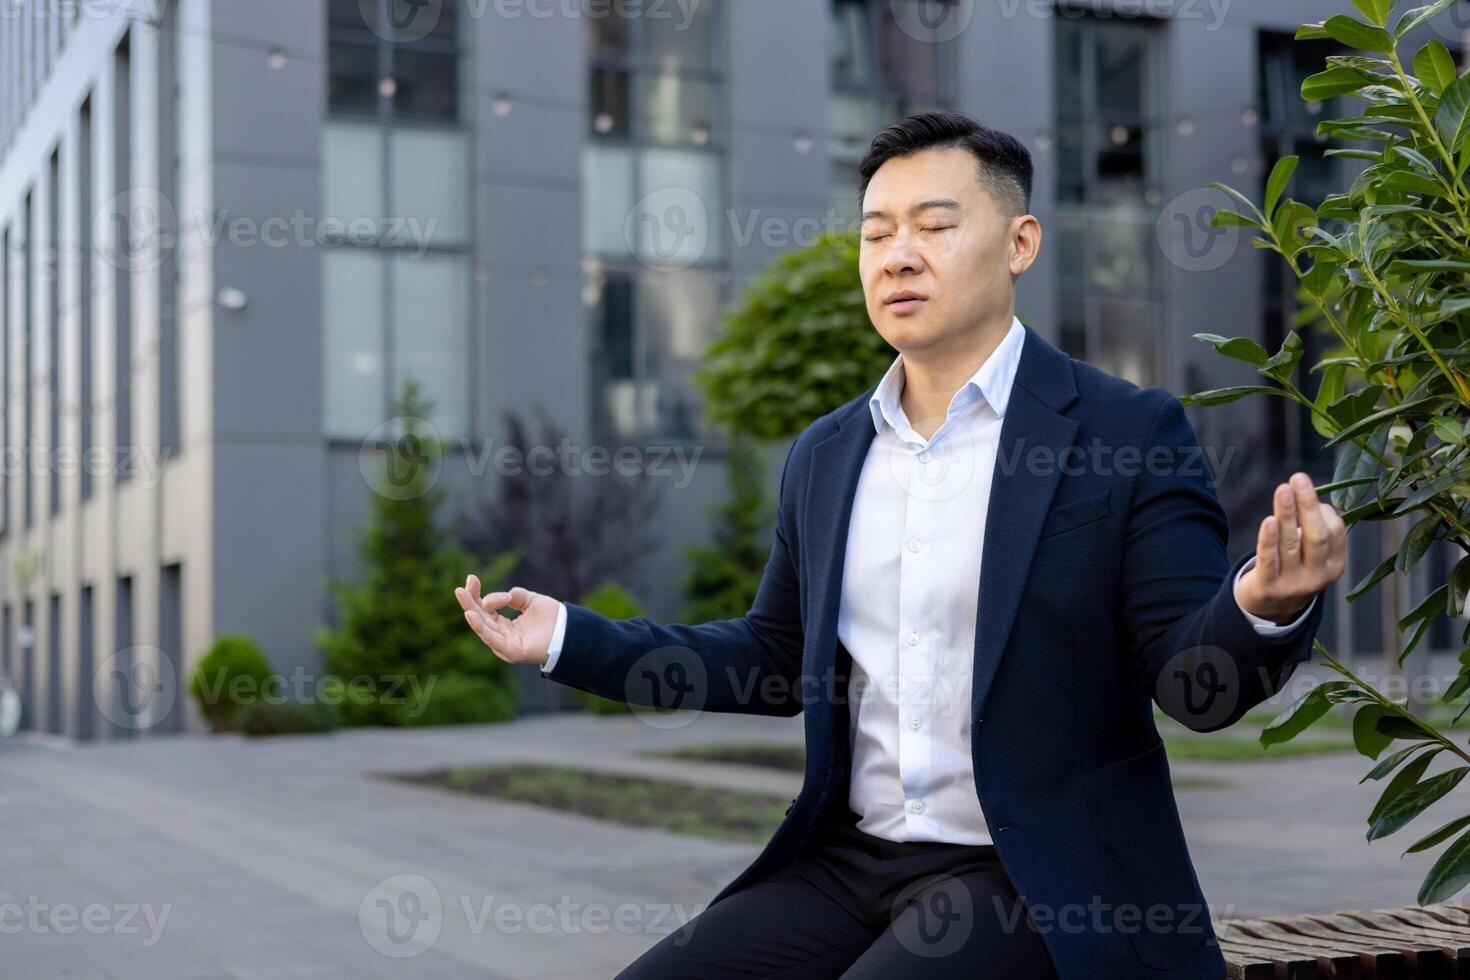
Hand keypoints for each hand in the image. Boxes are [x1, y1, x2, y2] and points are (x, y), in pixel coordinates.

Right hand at [453, 575, 560, 665]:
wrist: (570, 631)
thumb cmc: (553, 619)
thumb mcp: (531, 600)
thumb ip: (516, 596)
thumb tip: (504, 596)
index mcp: (504, 625)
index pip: (485, 608)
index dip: (476, 594)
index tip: (471, 577)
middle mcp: (501, 635)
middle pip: (479, 617)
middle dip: (469, 601)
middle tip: (459, 588)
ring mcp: (504, 644)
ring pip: (482, 626)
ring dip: (471, 611)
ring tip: (462, 596)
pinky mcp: (509, 650)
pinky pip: (491, 638)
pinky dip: (480, 627)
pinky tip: (472, 615)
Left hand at [1237, 472, 1346, 624]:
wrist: (1269, 610)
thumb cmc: (1293, 569)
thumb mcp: (1313, 556)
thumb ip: (1316, 530)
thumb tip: (1311, 498)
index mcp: (1334, 566)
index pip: (1335, 533)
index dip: (1322, 509)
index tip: (1305, 490)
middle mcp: (1317, 576)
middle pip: (1316, 536)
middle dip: (1308, 506)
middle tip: (1299, 478)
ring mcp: (1293, 584)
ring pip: (1291, 544)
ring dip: (1287, 514)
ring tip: (1283, 489)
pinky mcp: (1268, 587)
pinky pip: (1269, 560)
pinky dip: (1269, 540)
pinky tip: (1269, 520)